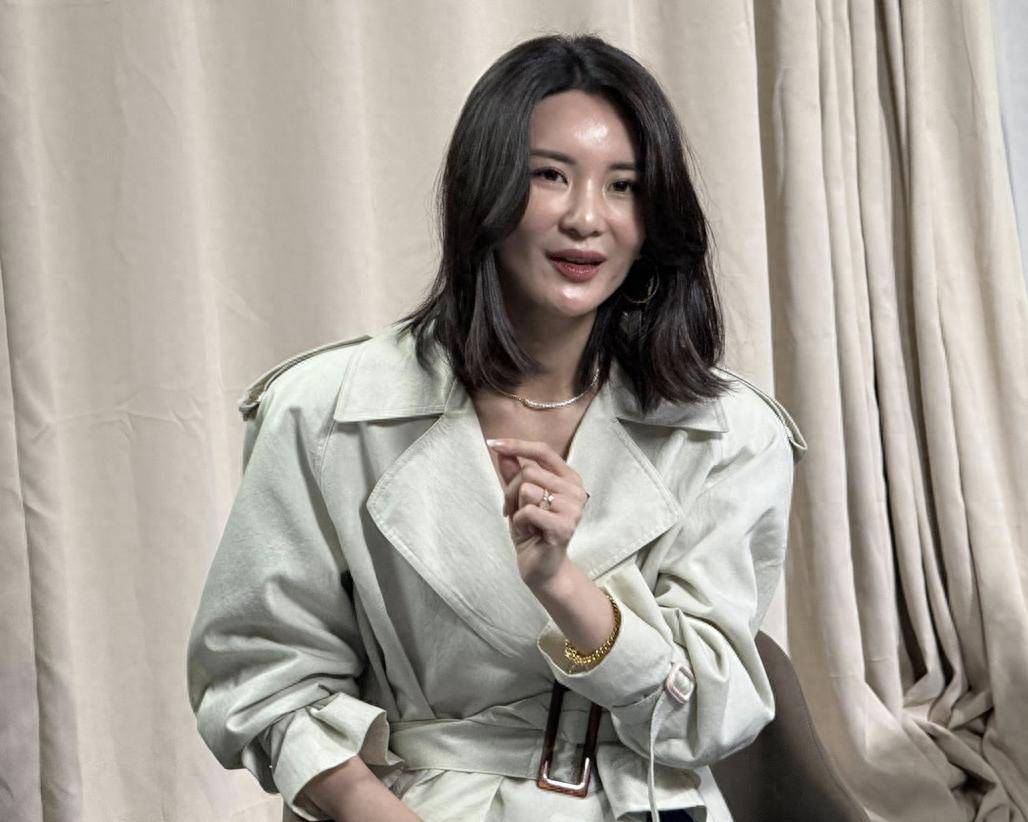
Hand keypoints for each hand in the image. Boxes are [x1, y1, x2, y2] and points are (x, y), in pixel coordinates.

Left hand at [486, 438, 588, 588]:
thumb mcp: (518, 498)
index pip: (543, 451)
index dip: (517, 446)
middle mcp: (575, 490)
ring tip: (525, 523)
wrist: (541, 566)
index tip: (493, 444)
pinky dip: (520, 523)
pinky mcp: (564, 526)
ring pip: (527, 490)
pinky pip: (528, 511)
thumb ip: (513, 473)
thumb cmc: (532, 530)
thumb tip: (501, 450)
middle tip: (513, 510)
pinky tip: (530, 533)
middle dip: (511, 491)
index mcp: (568, 478)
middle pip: (528, 472)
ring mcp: (573, 508)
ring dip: (516, 508)